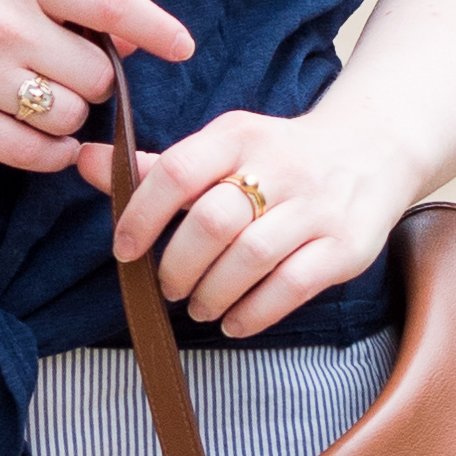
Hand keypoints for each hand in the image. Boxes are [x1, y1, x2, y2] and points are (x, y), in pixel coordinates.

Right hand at [0, 0, 194, 173]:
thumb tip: (132, 40)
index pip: (108, 2)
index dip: (155, 26)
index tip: (183, 47)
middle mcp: (3, 22)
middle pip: (95, 76)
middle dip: (90, 83)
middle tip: (58, 75)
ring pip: (69, 116)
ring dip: (67, 118)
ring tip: (36, 100)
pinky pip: (34, 153)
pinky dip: (49, 153)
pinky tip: (39, 139)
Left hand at [84, 100, 412, 336]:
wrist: (374, 150)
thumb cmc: (278, 156)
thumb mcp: (223, 149)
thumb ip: (157, 166)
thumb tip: (81, 160)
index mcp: (239, 135)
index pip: (178, 170)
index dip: (142, 214)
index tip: (125, 250)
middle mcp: (280, 166)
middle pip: (212, 222)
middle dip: (179, 266)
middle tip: (169, 287)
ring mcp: (316, 207)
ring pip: (251, 257)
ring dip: (213, 293)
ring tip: (200, 306)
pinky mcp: (345, 246)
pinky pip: (293, 286)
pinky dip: (255, 312)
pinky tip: (235, 320)